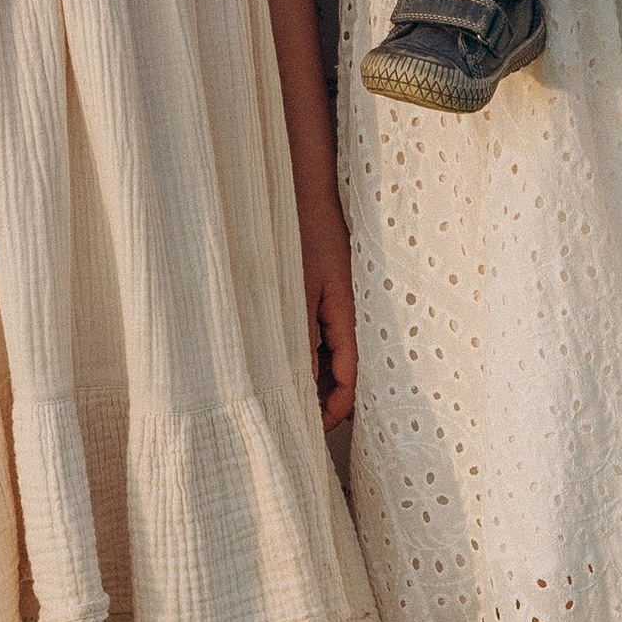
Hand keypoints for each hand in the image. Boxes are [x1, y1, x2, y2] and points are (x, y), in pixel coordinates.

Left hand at [299, 192, 358, 429]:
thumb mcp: (298, 291)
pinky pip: (312, 337)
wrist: (303, 193)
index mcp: (345, 318)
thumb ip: (298, 337)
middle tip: (288, 422)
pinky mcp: (315, 297)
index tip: (310, 429)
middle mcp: (340, 317)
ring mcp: (328, 307)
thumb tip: (299, 384)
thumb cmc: (302, 235)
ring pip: (323, 357)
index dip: (334, 411)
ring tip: (277, 399)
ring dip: (307, 380)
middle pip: (338, 374)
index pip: (348, 379)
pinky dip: (298, 355)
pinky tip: (273, 362)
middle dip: (319, 401)